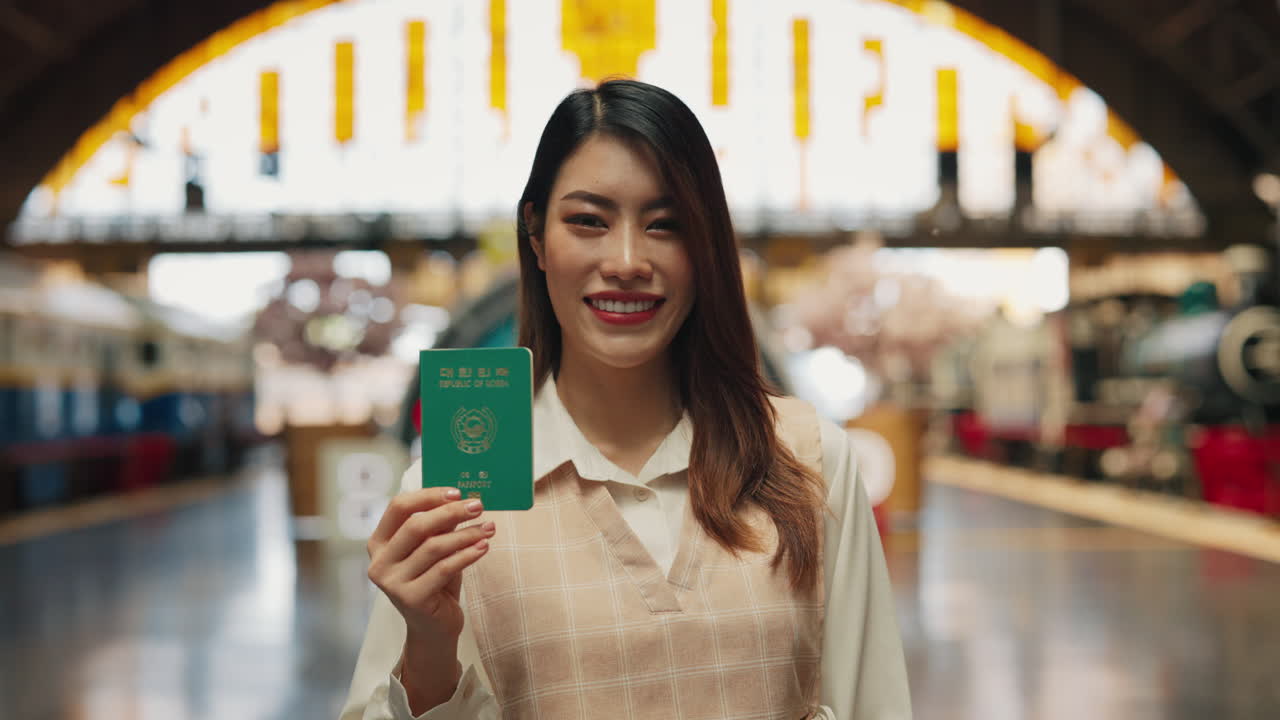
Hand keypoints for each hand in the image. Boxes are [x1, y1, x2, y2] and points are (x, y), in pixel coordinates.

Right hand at [367, 487, 493, 707]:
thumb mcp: (433, 548)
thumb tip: (462, 497)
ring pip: (433, 547)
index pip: (398, 507)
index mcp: (379, 542)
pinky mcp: (410, 599)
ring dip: (466, 534)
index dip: (428, 496)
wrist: (434, 627)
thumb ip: (439, 526)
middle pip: (416, 526)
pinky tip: (484, 547)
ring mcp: (392, 582)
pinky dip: (467, 555)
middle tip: (478, 506)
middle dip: (451, 512)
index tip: (457, 492)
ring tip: (488, 528)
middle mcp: (379, 562)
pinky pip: (443, 569)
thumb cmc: (434, 580)